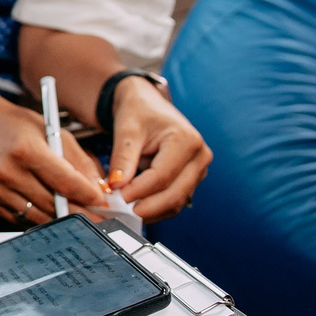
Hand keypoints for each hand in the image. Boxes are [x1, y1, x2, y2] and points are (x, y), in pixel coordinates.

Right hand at [0, 95, 105, 225]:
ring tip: (78, 214)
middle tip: (97, 215)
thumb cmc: (20, 127)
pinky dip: (40, 216)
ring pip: (39, 216)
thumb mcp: (55, 133)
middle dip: (79, 211)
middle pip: (53, 204)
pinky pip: (22, 218)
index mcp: (25, 150)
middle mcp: (7, 171)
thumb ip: (79, 162)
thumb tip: (98, 189)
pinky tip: (50, 210)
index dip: (86, 195)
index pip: (64, 182)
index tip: (101, 202)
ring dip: (61, 218)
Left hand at [105, 76, 209, 220]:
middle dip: (146, 206)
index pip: (162, 175)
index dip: (138, 190)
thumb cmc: (138, 111)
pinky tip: (135, 208)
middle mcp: (199, 156)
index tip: (116, 197)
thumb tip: (116, 186)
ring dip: (151, 211)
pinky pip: (175, 201)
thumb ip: (123, 158)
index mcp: (187, 140)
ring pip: (176, 202)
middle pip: (174, 193)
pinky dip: (156, 209)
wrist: (146, 105)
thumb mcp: (127, 130)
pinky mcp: (191, 180)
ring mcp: (198, 170)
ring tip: (124, 210)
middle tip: (119, 210)